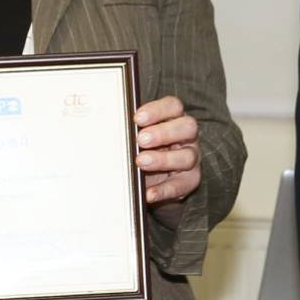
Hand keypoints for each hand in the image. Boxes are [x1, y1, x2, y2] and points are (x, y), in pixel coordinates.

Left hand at [135, 95, 200, 212]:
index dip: (158, 110)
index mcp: (174, 118)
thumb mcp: (136, 138)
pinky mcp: (190, 181)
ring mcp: (191, 158)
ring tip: (141, 162)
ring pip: (187, 156)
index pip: (173, 107)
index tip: (138, 118)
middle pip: (187, 127)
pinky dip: (163, 190)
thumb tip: (108, 129)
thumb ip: (129, 132)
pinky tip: (148, 192)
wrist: (153, 179)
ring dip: (163, 159)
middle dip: (163, 133)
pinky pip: (181, 185)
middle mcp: (187, 136)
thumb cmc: (143, 150)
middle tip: (141, 140)